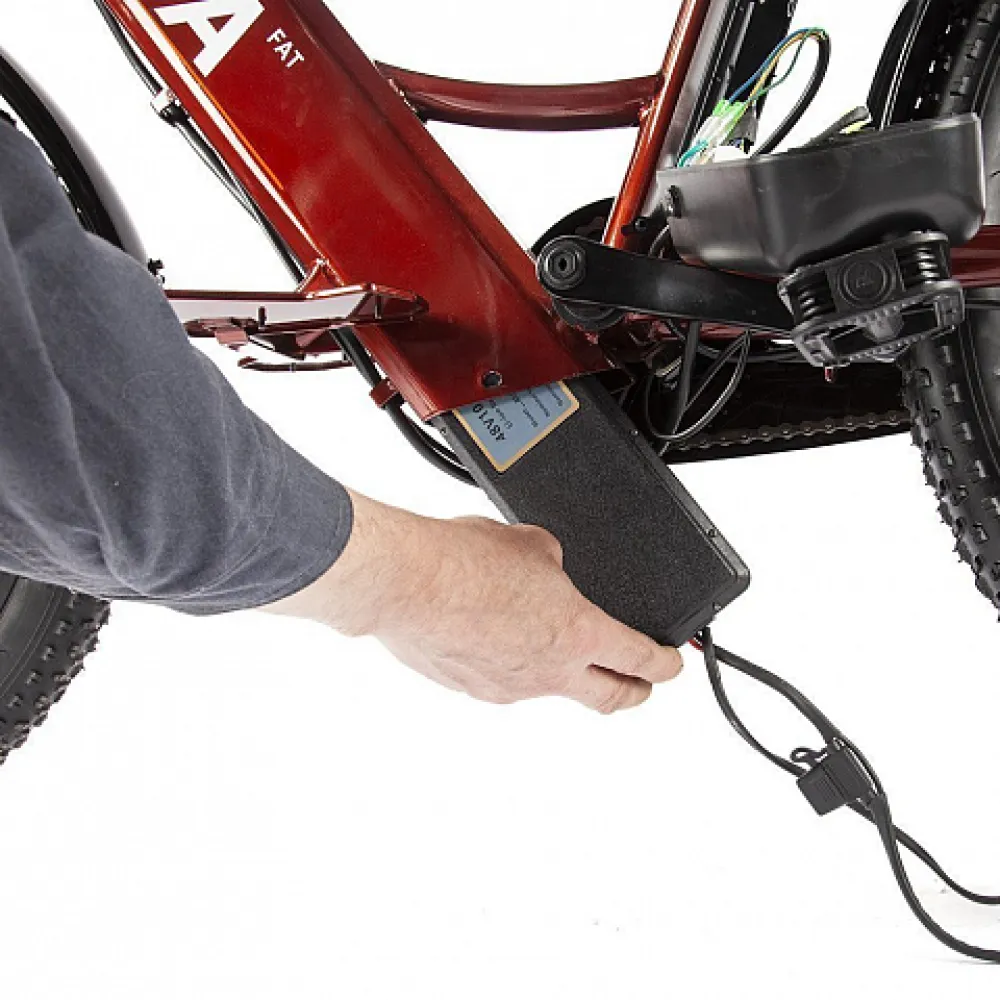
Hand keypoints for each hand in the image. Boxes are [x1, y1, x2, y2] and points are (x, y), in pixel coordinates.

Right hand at [264, 491, 682, 712]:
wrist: (406, 582)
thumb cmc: (462, 562)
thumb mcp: (529, 543)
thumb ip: (551, 561)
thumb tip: (547, 566)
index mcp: (577, 632)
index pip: (641, 658)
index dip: (666, 664)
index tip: (672, 665)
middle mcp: (549, 670)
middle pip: (612, 698)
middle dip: (635, 693)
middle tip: (642, 685)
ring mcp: (509, 687)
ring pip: (552, 687)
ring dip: (563, 670)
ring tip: (546, 637)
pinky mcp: (471, 689)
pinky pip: (505, 680)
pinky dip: (512, 664)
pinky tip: (493, 634)